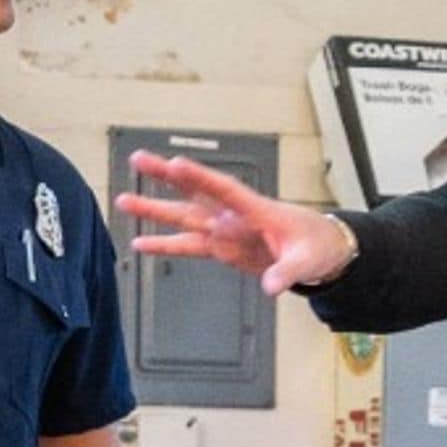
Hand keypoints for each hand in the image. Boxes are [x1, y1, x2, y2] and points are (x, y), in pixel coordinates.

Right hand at [114, 150, 354, 295]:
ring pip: (184, 216)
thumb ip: (288, 272)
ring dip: (155, 209)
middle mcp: (235, 216)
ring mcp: (226, 230)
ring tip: (124, 200)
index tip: (175, 165)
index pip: (224, 189)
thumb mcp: (308, 260)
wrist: (322, 251)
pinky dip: (164, 245)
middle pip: (195, 192)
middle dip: (166, 177)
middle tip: (139, 160)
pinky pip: (188, 244)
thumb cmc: (317, 245)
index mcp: (257, 210)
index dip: (199, 177)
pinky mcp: (222, 247)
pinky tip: (141, 244)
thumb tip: (272, 286)